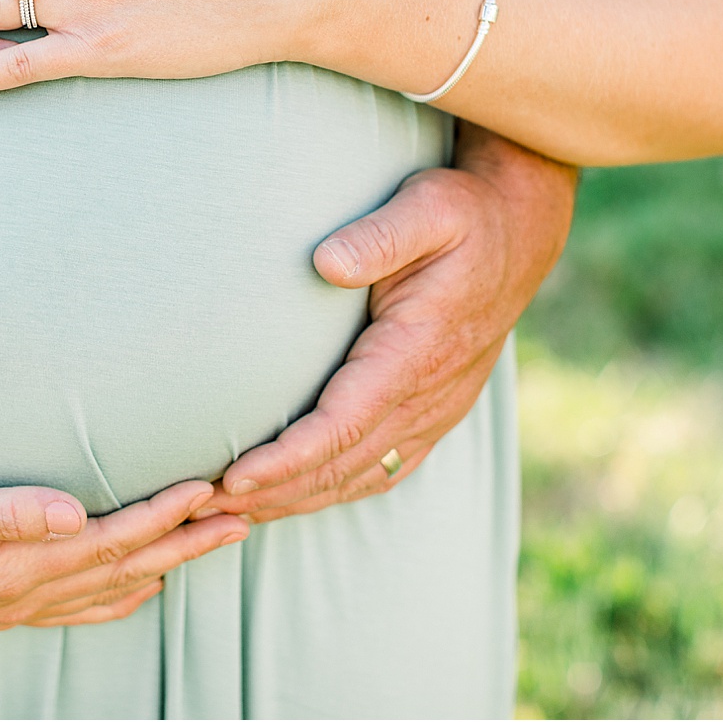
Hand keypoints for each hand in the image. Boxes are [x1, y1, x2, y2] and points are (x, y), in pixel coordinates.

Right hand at [0, 466, 248, 630]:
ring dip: (165, 566)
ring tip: (213, 542)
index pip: (108, 540)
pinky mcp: (0, 601)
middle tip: (243, 517)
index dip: (161, 516)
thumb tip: (73, 511)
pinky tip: (141, 587)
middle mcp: (24, 591)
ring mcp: (14, 603)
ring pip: (109, 589)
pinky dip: (120, 596)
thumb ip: (4, 510)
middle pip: (124, 568)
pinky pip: (78, 606)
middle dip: (185, 543)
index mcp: (15, 564)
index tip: (207, 488)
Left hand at [202, 124, 575, 522]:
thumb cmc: (463, 213)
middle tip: (204, 506)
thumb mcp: (428, 206)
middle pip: (343, 466)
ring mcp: (436, 411)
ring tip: (229, 515)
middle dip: (274, 494)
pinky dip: (331, 490)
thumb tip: (325, 263)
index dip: (289, 459)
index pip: (345, 423)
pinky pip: (380, 469)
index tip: (236, 478)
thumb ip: (380, 235)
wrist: (518, 232)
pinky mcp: (434, 413)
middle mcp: (430, 394)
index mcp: (419, 351)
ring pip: (360, 477)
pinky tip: (289, 498)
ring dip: (296, 501)